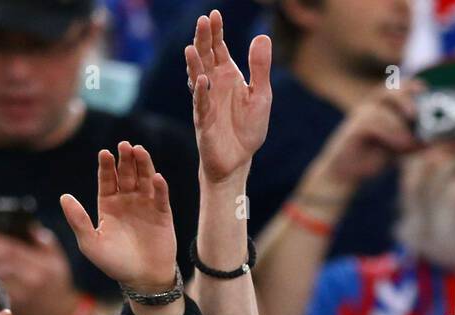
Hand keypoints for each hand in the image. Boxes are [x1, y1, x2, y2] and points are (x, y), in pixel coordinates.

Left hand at [60, 141, 176, 294]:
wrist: (142, 279)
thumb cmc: (114, 263)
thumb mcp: (91, 243)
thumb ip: (78, 220)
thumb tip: (64, 197)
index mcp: (108, 205)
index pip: (107, 179)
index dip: (106, 166)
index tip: (104, 153)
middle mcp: (127, 201)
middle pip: (126, 174)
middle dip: (125, 159)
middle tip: (124, 145)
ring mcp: (146, 205)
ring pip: (144, 179)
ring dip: (143, 165)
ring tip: (139, 151)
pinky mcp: (162, 213)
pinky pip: (161, 196)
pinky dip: (159, 187)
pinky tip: (156, 177)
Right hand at [186, 9, 272, 184]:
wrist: (238, 159)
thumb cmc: (247, 128)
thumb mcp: (260, 95)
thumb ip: (260, 68)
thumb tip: (262, 36)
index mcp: (227, 76)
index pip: (219, 48)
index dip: (216, 32)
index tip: (214, 14)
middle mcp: (213, 85)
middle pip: (205, 58)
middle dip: (203, 40)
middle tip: (202, 21)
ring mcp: (205, 102)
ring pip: (197, 78)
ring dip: (194, 64)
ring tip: (191, 48)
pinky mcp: (204, 122)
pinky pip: (201, 105)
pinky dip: (201, 93)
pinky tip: (203, 81)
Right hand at [306, 86, 420, 192]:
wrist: (346, 173)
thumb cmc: (372, 157)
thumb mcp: (398, 148)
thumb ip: (414, 141)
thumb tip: (433, 140)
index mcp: (383, 106)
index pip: (398, 87)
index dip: (411, 85)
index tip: (425, 89)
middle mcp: (371, 106)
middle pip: (389, 90)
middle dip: (404, 98)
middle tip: (415, 115)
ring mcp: (360, 116)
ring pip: (380, 108)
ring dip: (397, 124)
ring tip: (409, 141)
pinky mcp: (352, 129)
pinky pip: (371, 123)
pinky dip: (389, 133)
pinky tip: (399, 144)